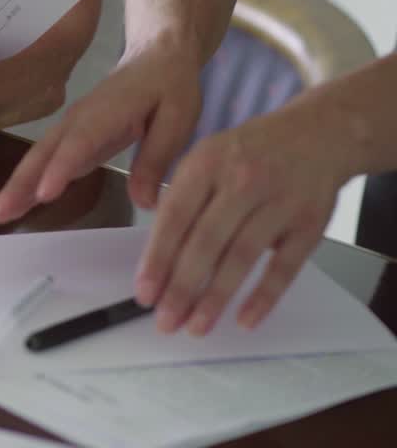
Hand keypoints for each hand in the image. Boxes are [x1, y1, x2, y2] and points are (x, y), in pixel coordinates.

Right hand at [0, 40, 203, 223]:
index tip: (43, 195)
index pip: (78, 143)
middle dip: (18, 184)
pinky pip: (43, 163)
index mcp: (105, 114)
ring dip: (13, 187)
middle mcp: (78, 121)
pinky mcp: (70, 141)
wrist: (157, 57)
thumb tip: (145, 201)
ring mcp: (69, 130)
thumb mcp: (178, 120)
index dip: (60, 168)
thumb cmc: (169, 86)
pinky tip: (11, 205)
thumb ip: (157, 158)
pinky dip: (24, 184)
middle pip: (43, 154)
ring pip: (36, 160)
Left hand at [135, 102, 343, 335]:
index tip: (145, 293)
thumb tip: (154, 255)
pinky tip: (244, 320)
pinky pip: (284, 267)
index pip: (175, 218)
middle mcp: (242, 181)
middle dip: (182, 288)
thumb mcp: (205, 157)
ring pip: (242, 258)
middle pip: (206, 243)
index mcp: (206, 163)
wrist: (317, 134)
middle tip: (166, 321)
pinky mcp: (310, 223)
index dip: (157, 259)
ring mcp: (279, 202)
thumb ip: (179, 199)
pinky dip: (264, 296)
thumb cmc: (249, 153)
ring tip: (196, 327)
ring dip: (216, 298)